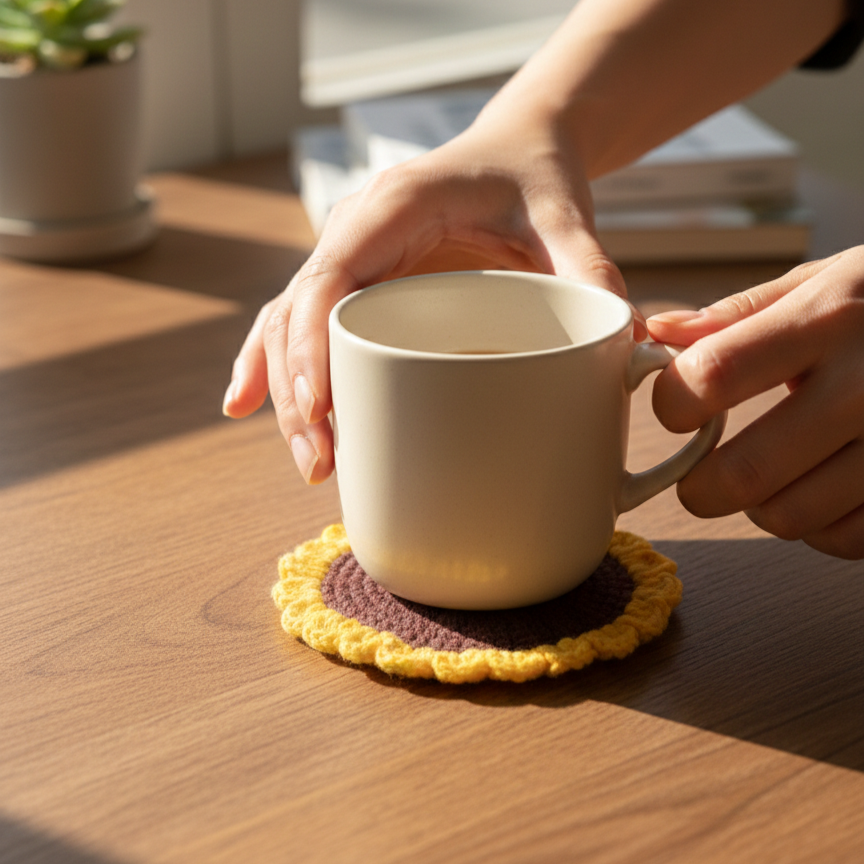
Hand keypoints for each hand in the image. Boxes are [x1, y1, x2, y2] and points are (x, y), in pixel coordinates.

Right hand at [222, 105, 641, 483]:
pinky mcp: (359, 284)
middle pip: (298, 312)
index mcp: (396, 205)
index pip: (330, 275)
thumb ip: (591, 267)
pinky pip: (298, 323)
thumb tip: (622, 340)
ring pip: (289, 323)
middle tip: (321, 460)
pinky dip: (269, 366)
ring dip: (285, 393)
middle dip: (299, 391)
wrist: (517, 153)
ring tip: (311, 461)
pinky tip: (240, 407)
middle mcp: (357, 230)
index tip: (318, 407)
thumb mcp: (566, 217)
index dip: (312, 342)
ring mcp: (351, 257)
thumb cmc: (534, 179)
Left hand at [647, 247, 863, 558]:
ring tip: (773, 473)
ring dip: (761, 505)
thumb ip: (739, 314)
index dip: (674, 404)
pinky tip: (824, 489)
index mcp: (828, 320)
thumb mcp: (828, 281)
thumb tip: (659, 334)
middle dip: (700, 485)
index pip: (713, 375)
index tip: (676, 411)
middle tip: (700, 474)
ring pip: (789, 517)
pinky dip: (818, 525)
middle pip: (744, 473)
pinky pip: (843, 539)